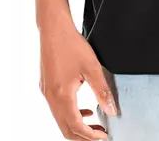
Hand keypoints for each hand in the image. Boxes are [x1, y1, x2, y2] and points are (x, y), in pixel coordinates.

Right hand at [39, 15, 117, 139]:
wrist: (53, 29)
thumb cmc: (71, 45)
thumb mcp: (92, 67)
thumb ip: (102, 91)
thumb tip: (111, 110)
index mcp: (62, 96)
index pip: (76, 126)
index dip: (91, 135)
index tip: (104, 137)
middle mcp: (51, 98)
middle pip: (65, 129)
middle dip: (83, 136)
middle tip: (100, 135)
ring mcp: (47, 93)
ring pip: (61, 120)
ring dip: (77, 125)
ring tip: (95, 124)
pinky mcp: (46, 86)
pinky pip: (58, 109)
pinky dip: (71, 114)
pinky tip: (84, 109)